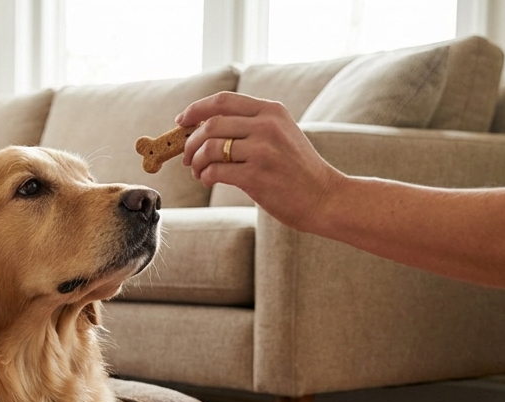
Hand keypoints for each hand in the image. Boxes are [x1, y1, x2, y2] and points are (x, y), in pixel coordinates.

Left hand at [176, 92, 343, 231]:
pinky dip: (205, 176)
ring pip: (210, 148)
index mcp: (271, 111)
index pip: (222, 101)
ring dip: (196, 161)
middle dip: (190, 142)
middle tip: (187, 157)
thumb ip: (249, 126)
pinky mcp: (256, 176)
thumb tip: (201, 129)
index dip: (196, 110)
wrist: (324, 197)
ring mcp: (262, 151)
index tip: (181, 122)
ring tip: (198, 172)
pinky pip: (215, 171)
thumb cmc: (296, 169)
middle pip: (211, 124)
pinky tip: (208, 181)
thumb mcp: (280, 134)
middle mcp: (267, 126)